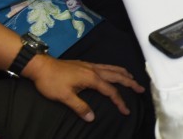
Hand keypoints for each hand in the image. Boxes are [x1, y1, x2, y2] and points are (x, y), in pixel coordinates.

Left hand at [23, 55, 143, 121]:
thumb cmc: (52, 82)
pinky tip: (113, 71)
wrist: (40, 66)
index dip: (119, 101)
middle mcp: (94, 70)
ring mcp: (90, 66)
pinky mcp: (85, 64)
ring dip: (124, 73)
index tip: (126, 111)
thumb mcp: (64, 97)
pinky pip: (105, 66)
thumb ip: (80, 107)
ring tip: (132, 78)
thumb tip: (92, 117)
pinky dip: (114, 69)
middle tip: (141, 88)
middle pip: (116, 76)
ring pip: (112, 68)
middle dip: (130, 82)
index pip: (110, 91)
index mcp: (91, 78)